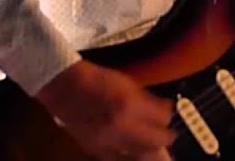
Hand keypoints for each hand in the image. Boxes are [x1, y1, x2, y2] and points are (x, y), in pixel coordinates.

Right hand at [34, 60, 174, 159]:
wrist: (64, 89)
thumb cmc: (97, 81)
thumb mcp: (127, 83)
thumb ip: (147, 99)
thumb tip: (165, 109)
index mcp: (129, 105)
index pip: (162, 118)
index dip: (168, 115)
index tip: (169, 113)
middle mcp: (120, 126)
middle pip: (156, 142)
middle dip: (166, 138)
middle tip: (169, 136)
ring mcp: (108, 141)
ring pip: (141, 156)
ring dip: (152, 152)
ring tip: (156, 148)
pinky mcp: (97, 150)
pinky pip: (121, 160)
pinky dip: (132, 157)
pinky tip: (136, 154)